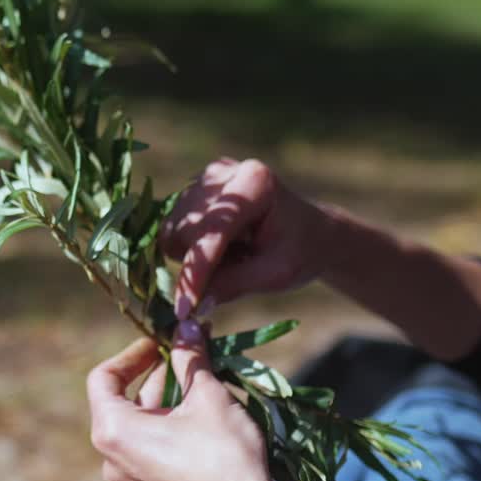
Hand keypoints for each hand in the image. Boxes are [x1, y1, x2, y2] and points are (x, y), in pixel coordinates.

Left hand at [87, 321, 321, 480]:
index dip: (132, 353)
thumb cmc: (224, 454)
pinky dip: (168, 426)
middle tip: (187, 354)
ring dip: (166, 399)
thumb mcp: (207, 395)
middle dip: (157, 374)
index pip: (103, 378)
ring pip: (139, 425)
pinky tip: (200, 415)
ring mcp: (129, 479)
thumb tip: (186, 325)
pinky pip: (149, 448)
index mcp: (112, 431)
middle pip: (123, 401)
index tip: (160, 342)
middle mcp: (111, 458)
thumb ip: (190, 357)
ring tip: (199, 379)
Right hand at [161, 158, 334, 315]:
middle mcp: (223, 172)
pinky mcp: (193, 187)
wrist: (310, 231)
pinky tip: (219, 245)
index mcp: (254, 183)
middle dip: (198, 261)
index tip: (183, 309)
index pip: (211, 232)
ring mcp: (205, 177)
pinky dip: (189, 246)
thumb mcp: (276, 275)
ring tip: (232, 254)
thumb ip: (233, 285)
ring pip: (171, 229)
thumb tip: (192, 306)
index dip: (196, 273)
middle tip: (237, 267)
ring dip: (193, 254)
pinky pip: (171, 227)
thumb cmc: (300, 252)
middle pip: (183, 229)